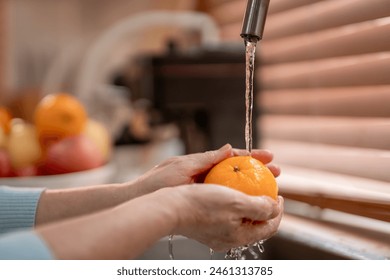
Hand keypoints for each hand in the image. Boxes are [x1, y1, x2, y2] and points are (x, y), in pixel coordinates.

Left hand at [134, 144, 280, 195]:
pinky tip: (248, 204)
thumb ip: (207, 158)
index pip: (232, 157)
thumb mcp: (184, 166)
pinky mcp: (201, 200)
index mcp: (203, 163)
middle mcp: (206, 174)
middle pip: (237, 170)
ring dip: (251, 185)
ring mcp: (204, 188)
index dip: (252, 156)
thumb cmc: (158, 182)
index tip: (270, 156)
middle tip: (277, 172)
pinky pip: (223, 198)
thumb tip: (230, 148)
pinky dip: (237, 198)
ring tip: (270, 188)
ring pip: (233, 184)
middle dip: (258, 170)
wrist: (142, 200)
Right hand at [170, 184, 283, 251]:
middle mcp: (230, 238)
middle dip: (264, 206)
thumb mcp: (237, 202)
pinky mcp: (207, 226)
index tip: (278, 194)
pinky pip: (227, 215)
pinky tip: (229, 191)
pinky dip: (233, 204)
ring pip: (241, 219)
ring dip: (248, 203)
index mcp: (240, 236)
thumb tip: (274, 208)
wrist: (170, 208)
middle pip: (256, 224)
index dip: (278, 210)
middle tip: (266, 189)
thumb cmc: (202, 205)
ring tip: (250, 188)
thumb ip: (260, 207)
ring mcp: (217, 233)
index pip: (270, 227)